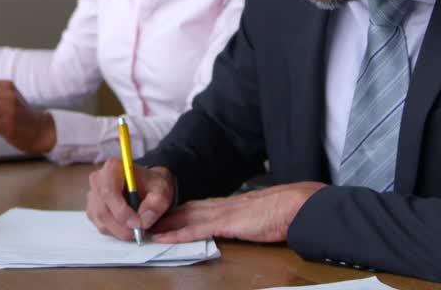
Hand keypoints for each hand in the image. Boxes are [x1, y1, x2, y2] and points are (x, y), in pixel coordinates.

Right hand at [85, 157, 174, 240]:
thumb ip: (157, 203)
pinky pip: (101, 227)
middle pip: (103, 210)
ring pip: (102, 221)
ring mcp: (92, 196)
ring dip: (120, 231)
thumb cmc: (150, 185)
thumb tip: (144, 219)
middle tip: (140, 232)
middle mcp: (98, 180)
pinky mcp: (93, 210)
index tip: (137, 223)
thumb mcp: (161, 190)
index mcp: (112, 168)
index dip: (121, 211)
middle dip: (122, 226)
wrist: (146, 186)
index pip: (109, 191)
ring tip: (137, 229)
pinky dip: (116, 232)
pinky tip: (128, 226)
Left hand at [150, 181, 325, 243]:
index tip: (162, 215)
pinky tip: (162, 237)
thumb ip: (249, 220)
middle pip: (185, 209)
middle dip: (163, 215)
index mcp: (230, 204)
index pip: (197, 207)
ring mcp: (222, 212)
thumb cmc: (286, 212)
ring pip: (184, 217)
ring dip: (163, 223)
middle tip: (142, 220)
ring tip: (143, 228)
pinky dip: (176, 233)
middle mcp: (221, 205)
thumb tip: (246, 224)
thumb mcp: (261, 216)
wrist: (298, 205)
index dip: (178, 211)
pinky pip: (195, 229)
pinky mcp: (226, 223)